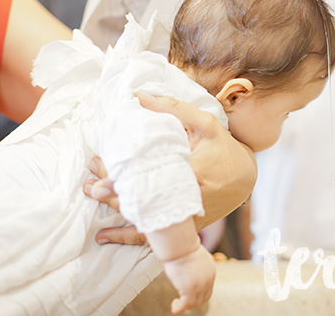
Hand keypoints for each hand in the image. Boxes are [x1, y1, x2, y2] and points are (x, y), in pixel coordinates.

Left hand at [84, 92, 257, 245]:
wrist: (245, 178)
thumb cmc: (223, 147)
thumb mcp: (203, 122)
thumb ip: (172, 108)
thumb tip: (137, 96)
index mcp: (191, 174)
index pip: (151, 179)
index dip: (123, 182)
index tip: (99, 178)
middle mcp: (186, 201)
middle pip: (142, 200)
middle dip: (112, 192)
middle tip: (88, 183)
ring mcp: (184, 218)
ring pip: (144, 221)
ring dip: (115, 210)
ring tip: (91, 195)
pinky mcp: (183, 229)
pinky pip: (153, 239)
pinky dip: (127, 237)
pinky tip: (104, 236)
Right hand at [162, 247, 216, 312]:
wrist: (181, 246)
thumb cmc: (184, 247)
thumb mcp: (195, 257)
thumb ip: (195, 265)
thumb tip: (188, 266)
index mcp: (210, 272)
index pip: (207, 289)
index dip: (199, 294)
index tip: (189, 295)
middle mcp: (207, 281)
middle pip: (204, 298)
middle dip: (193, 302)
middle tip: (182, 302)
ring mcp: (200, 286)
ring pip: (195, 303)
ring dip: (185, 306)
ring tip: (176, 304)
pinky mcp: (189, 290)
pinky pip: (186, 304)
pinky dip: (180, 307)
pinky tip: (174, 306)